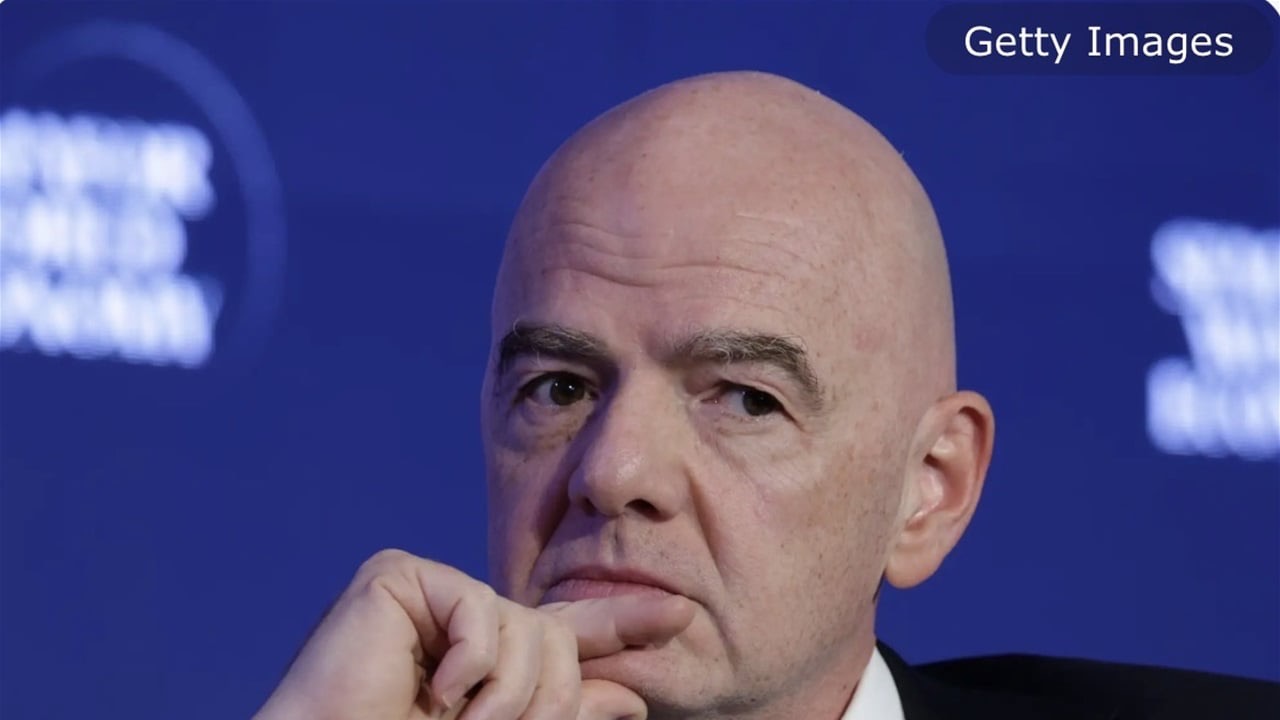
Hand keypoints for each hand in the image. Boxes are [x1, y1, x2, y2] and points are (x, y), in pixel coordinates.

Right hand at [253, 549, 694, 719]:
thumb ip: (564, 715)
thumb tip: (629, 699)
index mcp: (490, 661)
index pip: (568, 633)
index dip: (624, 622)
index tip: (680, 614)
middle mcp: (466, 623)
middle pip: (556, 638)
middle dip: (544, 702)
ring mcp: (430, 595)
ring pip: (526, 628)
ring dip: (502, 698)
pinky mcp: (397, 578)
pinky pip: (480, 611)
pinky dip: (468, 666)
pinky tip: (430, 691)